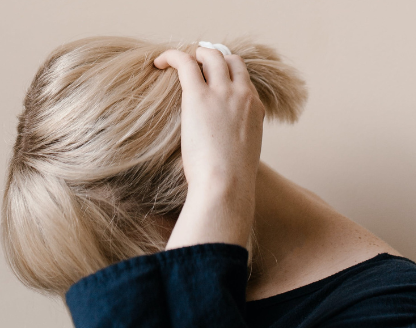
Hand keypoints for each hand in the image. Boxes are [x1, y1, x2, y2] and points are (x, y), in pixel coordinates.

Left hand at [154, 47, 265, 249]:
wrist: (227, 184)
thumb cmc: (231, 181)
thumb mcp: (242, 156)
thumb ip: (235, 142)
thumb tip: (221, 149)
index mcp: (256, 109)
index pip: (243, 79)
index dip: (226, 74)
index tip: (211, 79)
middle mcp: (242, 94)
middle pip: (229, 60)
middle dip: (211, 57)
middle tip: (194, 63)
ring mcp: (222, 92)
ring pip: (210, 55)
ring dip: (193, 54)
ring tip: (175, 61)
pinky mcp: (198, 96)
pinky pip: (185, 62)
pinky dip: (171, 56)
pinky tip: (159, 62)